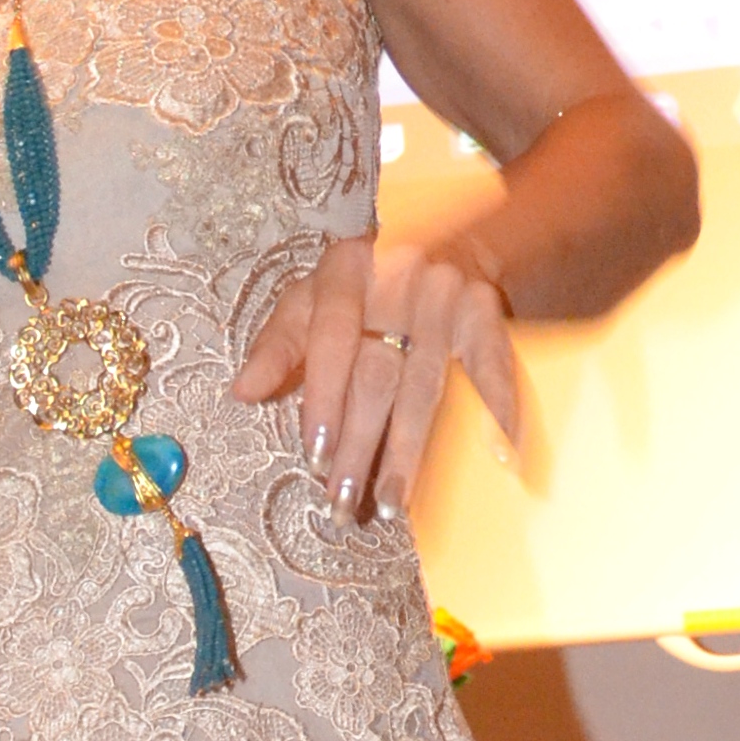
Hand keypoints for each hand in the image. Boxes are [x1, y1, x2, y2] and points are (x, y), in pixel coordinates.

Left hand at [231, 219, 519, 521]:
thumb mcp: (310, 298)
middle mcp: (400, 280)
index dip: (323, 399)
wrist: (442, 239)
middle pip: (377, 373)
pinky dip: (496, 415)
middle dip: (359, 443)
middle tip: (344, 499)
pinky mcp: (488, 315)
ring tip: (393, 501)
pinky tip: (494, 459)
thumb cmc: (363, 283)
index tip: (316, 455)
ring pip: (427, 384)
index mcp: (346, 272)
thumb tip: (243, 390)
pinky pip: (492, 370)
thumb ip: (277, 344)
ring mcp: (448, 298)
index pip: (332, 338)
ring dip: (410, 449)